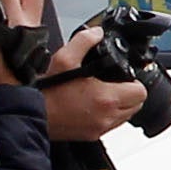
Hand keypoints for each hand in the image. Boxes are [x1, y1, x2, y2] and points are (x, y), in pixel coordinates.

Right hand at [34, 28, 147, 144]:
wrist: (29, 115)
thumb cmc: (45, 91)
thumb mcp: (64, 59)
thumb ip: (84, 41)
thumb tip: (96, 33)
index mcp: (106, 98)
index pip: (140, 92)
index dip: (135, 82)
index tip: (124, 77)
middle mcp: (106, 116)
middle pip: (136, 105)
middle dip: (130, 93)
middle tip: (116, 83)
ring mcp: (99, 128)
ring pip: (125, 117)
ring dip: (121, 106)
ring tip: (105, 93)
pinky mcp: (91, 136)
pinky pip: (111, 126)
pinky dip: (109, 116)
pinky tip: (94, 105)